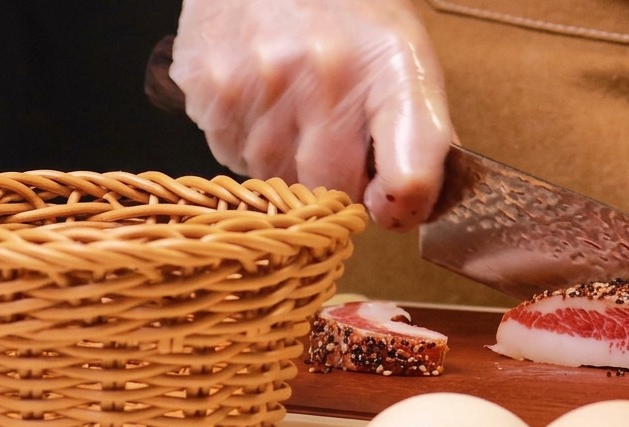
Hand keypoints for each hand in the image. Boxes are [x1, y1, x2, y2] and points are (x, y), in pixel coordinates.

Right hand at [170, 0, 452, 229]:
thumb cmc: (351, 8)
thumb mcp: (406, 56)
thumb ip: (421, 134)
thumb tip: (413, 205)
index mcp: (389, 72)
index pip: (410, 175)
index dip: (403, 205)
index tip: (392, 202)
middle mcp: (323, 77)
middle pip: (331, 189)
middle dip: (337, 178)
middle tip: (336, 136)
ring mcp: (258, 82)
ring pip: (275, 176)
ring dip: (287, 160)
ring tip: (294, 106)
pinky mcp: (207, 85)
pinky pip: (230, 153)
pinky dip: (247, 139)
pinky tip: (260, 97)